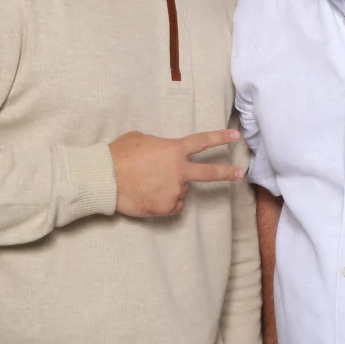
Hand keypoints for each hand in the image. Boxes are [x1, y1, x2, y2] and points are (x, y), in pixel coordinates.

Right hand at [109, 129, 243, 216]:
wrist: (105, 178)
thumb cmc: (119, 155)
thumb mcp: (141, 139)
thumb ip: (158, 146)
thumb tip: (160, 153)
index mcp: (174, 150)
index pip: (202, 142)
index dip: (219, 138)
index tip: (234, 137)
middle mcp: (179, 170)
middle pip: (208, 173)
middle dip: (226, 172)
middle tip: (239, 173)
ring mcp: (174, 190)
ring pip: (180, 189)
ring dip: (170, 187)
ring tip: (148, 183)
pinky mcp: (167, 207)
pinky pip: (172, 204)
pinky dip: (164, 202)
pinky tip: (149, 195)